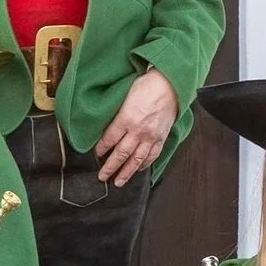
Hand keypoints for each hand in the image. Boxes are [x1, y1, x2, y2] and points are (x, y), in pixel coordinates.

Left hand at [94, 68, 177, 184]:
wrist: (170, 84)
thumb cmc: (146, 85)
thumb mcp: (125, 96)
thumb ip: (116, 113)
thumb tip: (106, 125)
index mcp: (126, 118)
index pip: (109, 139)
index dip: (101, 149)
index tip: (95, 154)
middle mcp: (138, 131)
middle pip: (120, 154)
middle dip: (110, 167)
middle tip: (102, 177)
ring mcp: (151, 136)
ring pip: (136, 159)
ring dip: (126, 172)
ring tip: (119, 182)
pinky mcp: (161, 137)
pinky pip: (152, 155)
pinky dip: (144, 164)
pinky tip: (138, 169)